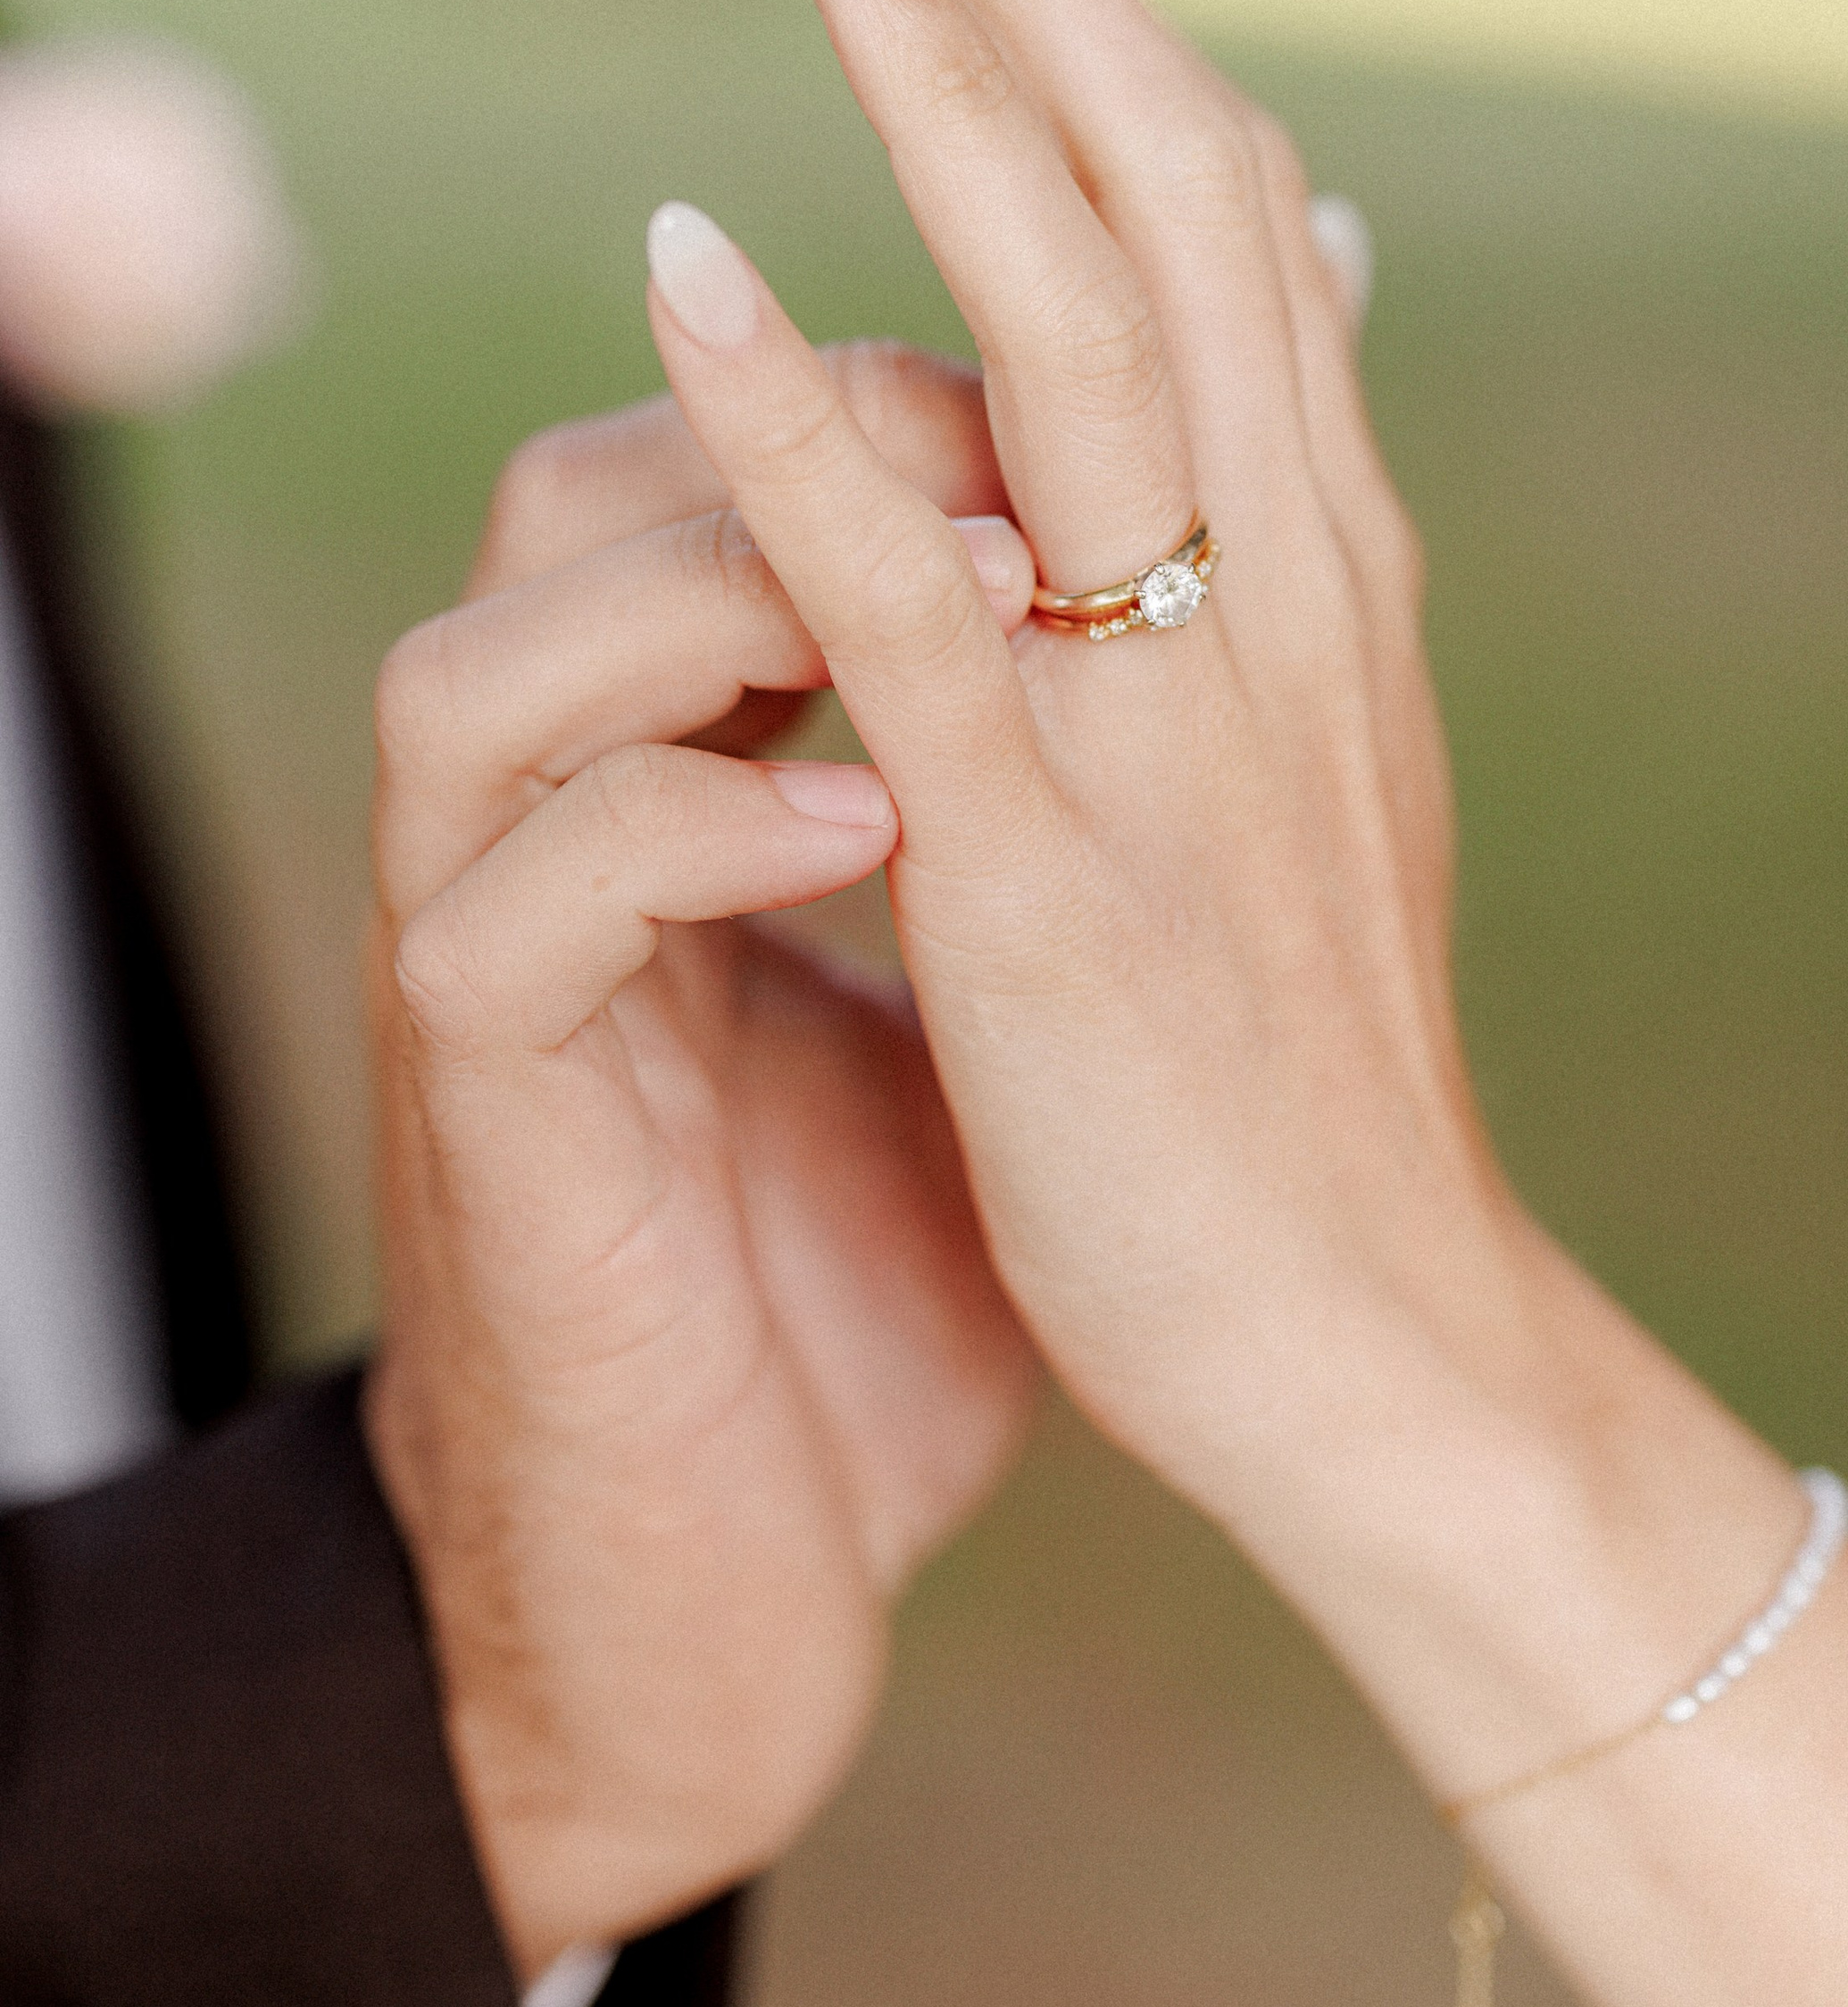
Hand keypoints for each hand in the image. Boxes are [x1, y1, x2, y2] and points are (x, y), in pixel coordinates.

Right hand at [362, 354, 1040, 1981]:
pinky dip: (677, 832)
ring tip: (967, 594)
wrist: (727, 1601)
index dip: (880, 405)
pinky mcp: (482, 1129)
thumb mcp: (983, 1015)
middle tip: (1019, 461)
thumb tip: (1215, 664)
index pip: (695, 492)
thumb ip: (1035, 824)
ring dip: (713, 600)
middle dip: (793, 439)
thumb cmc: (872, 1300)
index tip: (1088, 410)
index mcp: (670, 800)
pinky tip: (870, 820)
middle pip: (555, 518)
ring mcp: (490, 978)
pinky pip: (502, 915)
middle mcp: (547, 851)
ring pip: (473, 682)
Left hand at [637, 0, 1546, 1590]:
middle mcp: (1278, 593)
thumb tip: (1325, 257)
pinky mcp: (1047, 868)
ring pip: (1081, 347)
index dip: (1101, 16)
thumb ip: (1306, 505)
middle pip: (1171, 213)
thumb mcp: (1331, 746)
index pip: (1229, 215)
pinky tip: (691, 266)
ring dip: (955, 109)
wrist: (1381, 1337)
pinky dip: (804, 418)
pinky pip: (914, 601)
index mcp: (1332, 561)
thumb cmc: (1319, 1057)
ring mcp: (1170, 717)